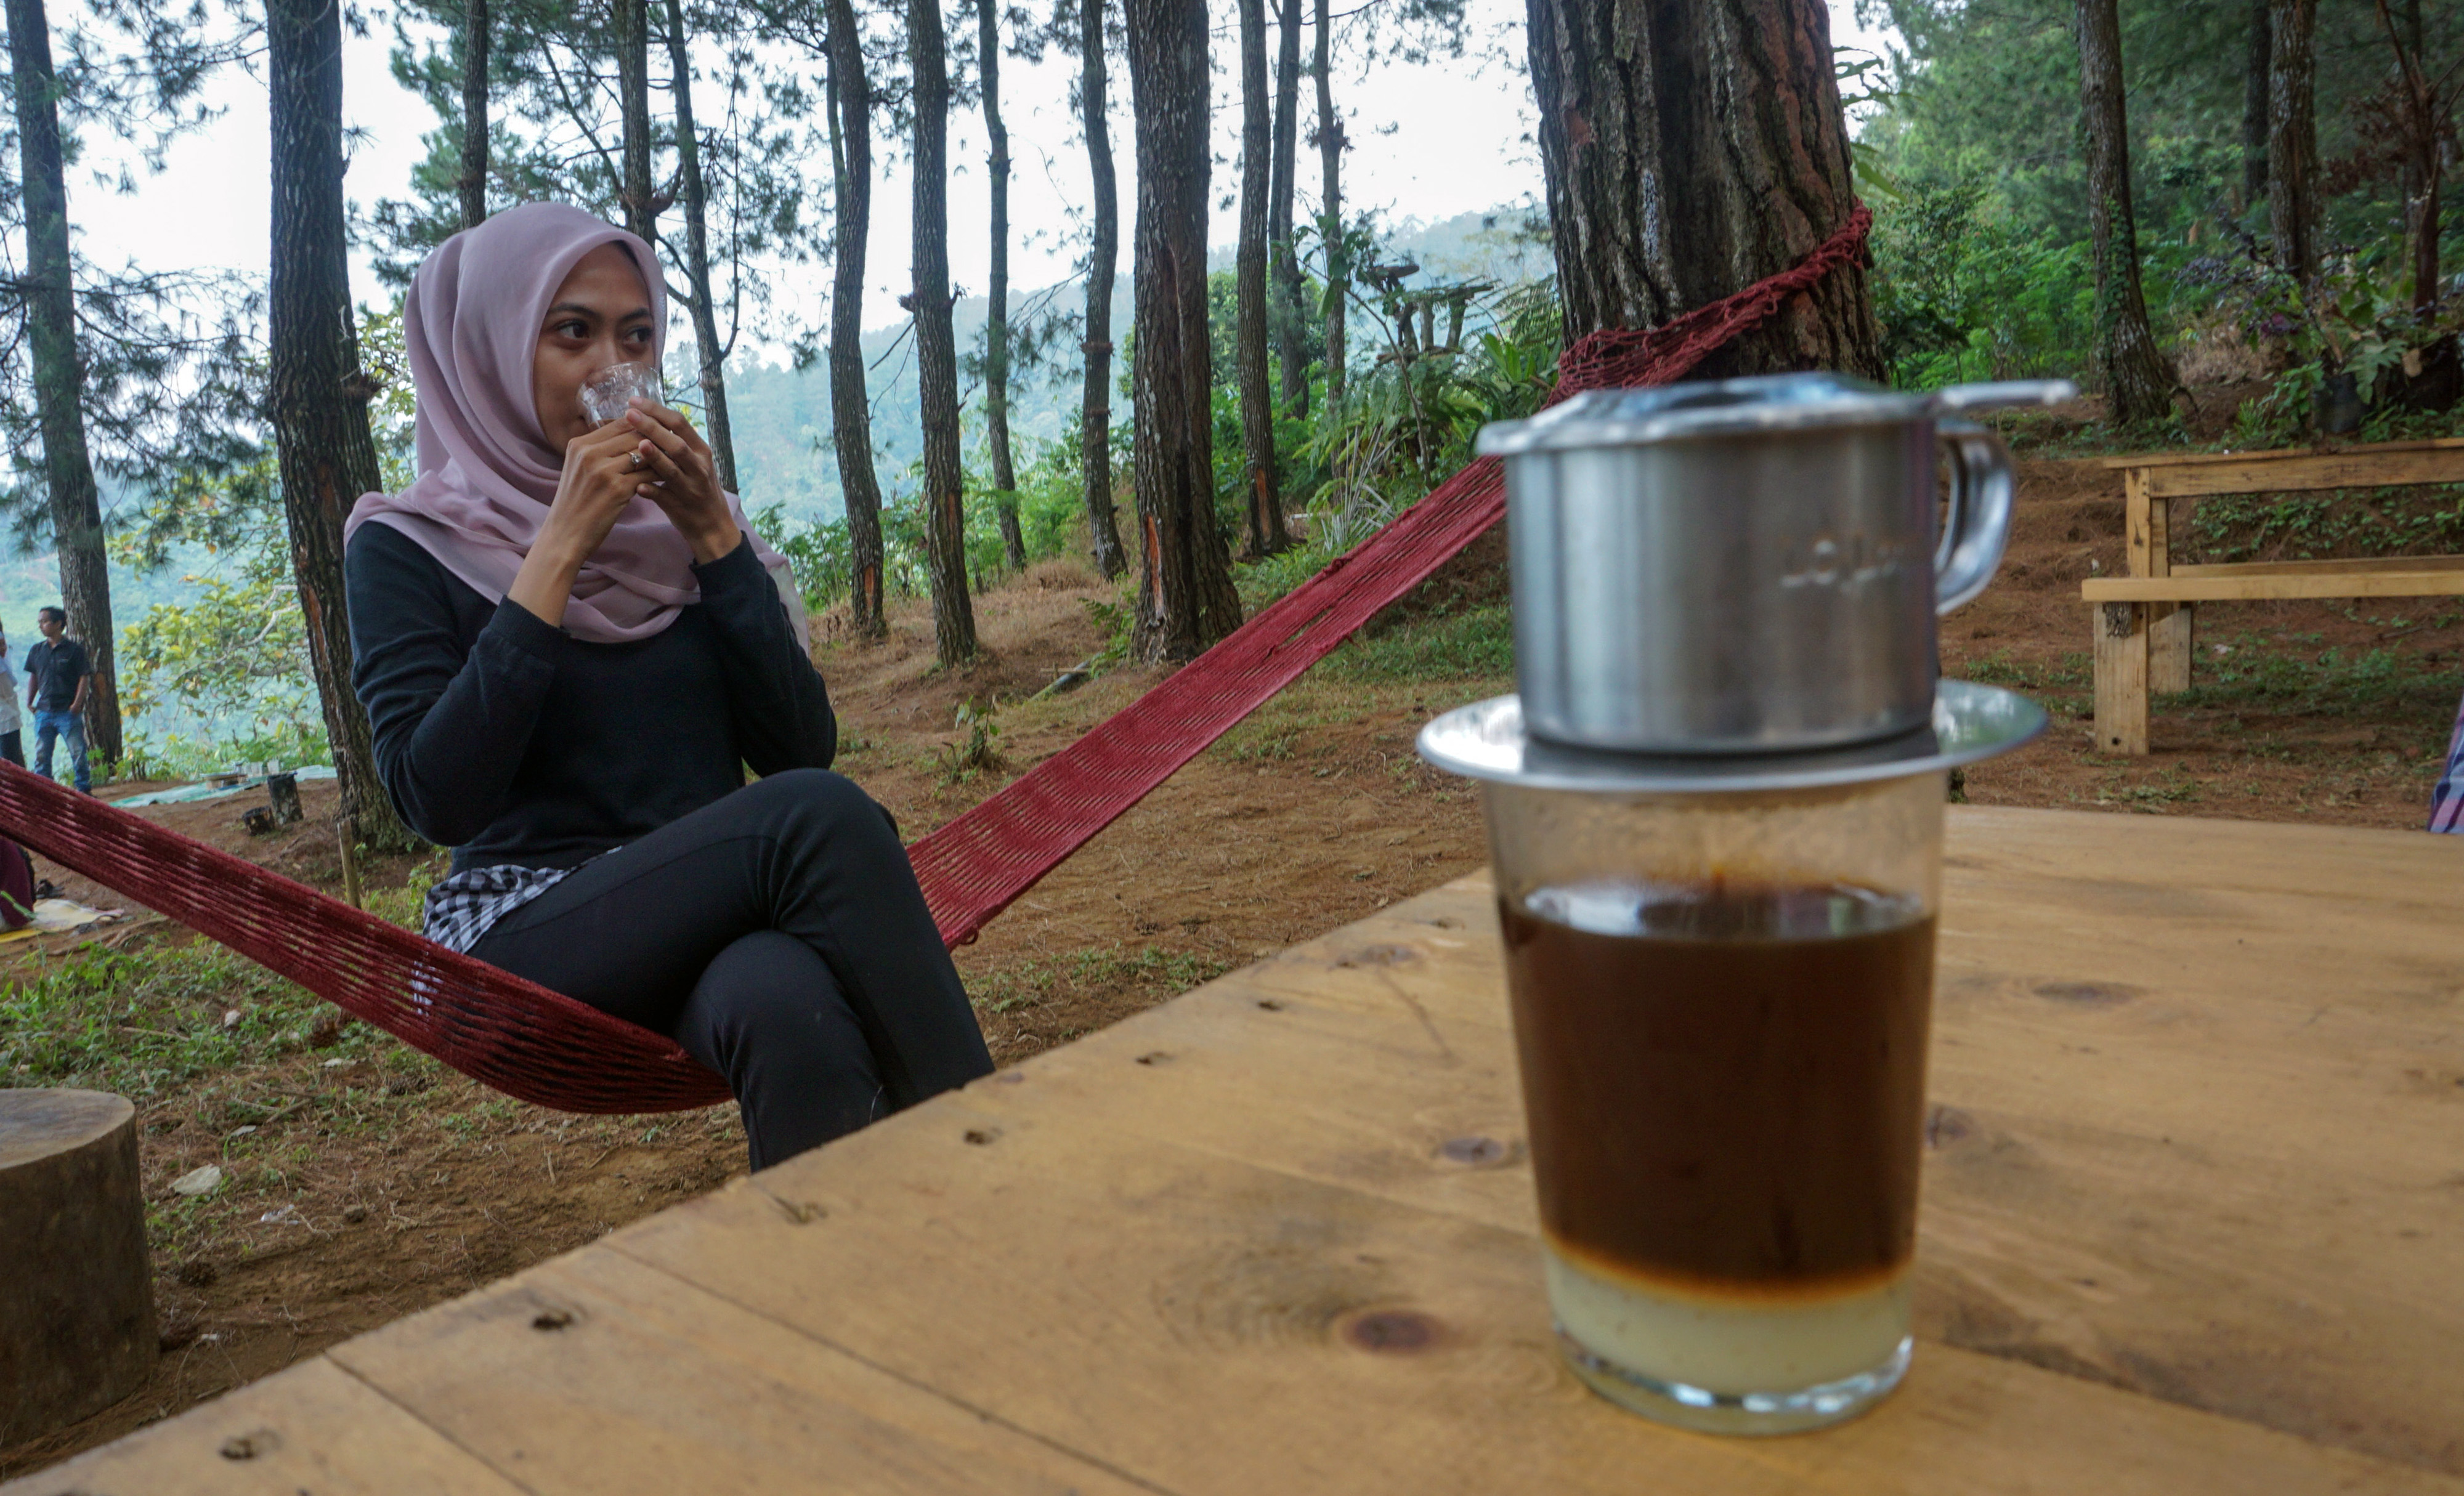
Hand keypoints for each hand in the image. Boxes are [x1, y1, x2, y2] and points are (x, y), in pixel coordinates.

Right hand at [506, 418, 658, 627]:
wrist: (564, 536)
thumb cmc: (575, 504)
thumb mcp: (579, 469)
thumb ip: (598, 450)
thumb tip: (631, 435)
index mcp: (579, 444)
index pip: (621, 423)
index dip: (644, 425)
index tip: (660, 430)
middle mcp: (589, 453)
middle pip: (634, 435)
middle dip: (657, 439)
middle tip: (675, 443)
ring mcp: (603, 471)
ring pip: (644, 453)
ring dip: (661, 456)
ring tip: (675, 459)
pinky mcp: (617, 489)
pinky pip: (647, 475)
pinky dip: (659, 475)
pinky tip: (668, 478)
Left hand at [621, 400, 740, 563]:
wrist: (713, 527)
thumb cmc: (698, 489)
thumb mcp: (694, 463)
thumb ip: (676, 444)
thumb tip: (648, 418)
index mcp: (701, 451)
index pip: (680, 423)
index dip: (656, 410)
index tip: (634, 400)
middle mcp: (699, 468)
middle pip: (676, 443)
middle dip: (652, 427)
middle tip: (629, 413)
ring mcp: (691, 489)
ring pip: (673, 470)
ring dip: (655, 457)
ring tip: (638, 444)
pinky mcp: (681, 507)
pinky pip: (665, 498)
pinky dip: (651, 492)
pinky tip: (638, 488)